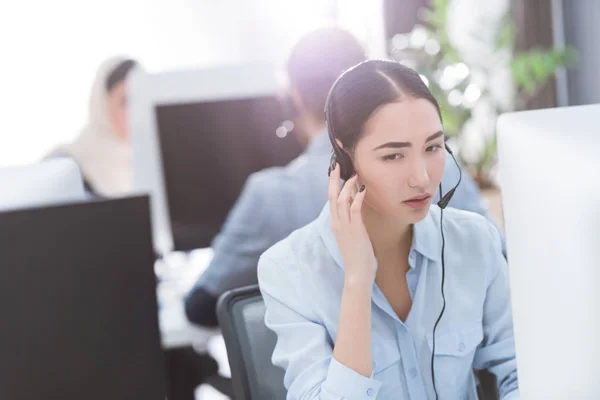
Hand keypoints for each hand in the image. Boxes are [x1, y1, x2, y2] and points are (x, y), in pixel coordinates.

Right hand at [328, 163, 375, 283]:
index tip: (336, 172)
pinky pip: (354, 210)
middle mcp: (337, 223)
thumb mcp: (352, 234)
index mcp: (335, 224)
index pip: (331, 200)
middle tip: (337, 165)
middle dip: (334, 180)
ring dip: (348, 186)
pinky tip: (363, 189)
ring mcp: (344, 227)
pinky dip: (358, 198)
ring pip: (341, 200)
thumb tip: (354, 203)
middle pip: (332, 197)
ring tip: (354, 175)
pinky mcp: (354, 230)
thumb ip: (351, 219)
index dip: (333, 185)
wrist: (357, 272)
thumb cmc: (357, 255)